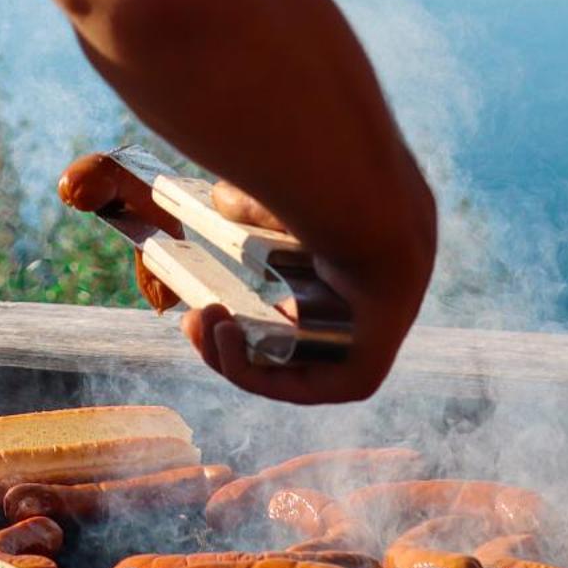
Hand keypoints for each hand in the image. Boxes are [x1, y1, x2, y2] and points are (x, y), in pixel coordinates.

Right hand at [180, 166, 434, 403]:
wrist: (371, 200)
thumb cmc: (332, 181)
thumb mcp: (285, 194)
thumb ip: (256, 204)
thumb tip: (222, 197)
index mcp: (361, 262)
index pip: (302, 301)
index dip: (251, 309)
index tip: (207, 297)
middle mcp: (371, 304)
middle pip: (292, 339)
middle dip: (235, 337)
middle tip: (194, 317)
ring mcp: (374, 341)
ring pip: (294, 366)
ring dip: (238, 355)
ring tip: (204, 322)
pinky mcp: (367, 371)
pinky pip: (309, 386)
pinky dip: (260, 375)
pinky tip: (225, 340)